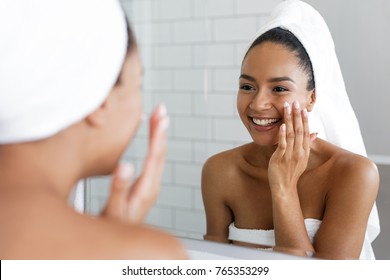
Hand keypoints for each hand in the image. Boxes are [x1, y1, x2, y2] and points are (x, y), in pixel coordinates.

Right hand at [102, 104, 168, 222]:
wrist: (119, 242)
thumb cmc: (114, 228)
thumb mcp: (113, 211)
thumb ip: (119, 189)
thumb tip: (126, 165)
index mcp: (146, 188)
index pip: (155, 156)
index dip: (158, 134)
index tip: (161, 116)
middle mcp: (152, 185)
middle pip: (160, 152)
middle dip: (160, 129)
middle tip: (161, 110)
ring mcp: (150, 185)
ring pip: (158, 156)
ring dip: (159, 135)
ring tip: (159, 118)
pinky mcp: (145, 186)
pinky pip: (152, 161)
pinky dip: (153, 145)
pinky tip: (151, 139)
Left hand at [268, 101, 315, 192]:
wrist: (284, 188)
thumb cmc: (291, 172)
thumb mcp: (301, 158)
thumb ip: (306, 144)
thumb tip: (314, 132)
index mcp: (304, 151)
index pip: (306, 132)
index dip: (305, 119)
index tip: (303, 108)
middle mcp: (299, 152)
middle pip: (300, 130)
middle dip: (297, 115)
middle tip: (295, 102)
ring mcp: (290, 155)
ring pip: (291, 134)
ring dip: (290, 120)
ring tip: (287, 108)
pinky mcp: (281, 158)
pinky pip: (283, 144)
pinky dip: (283, 134)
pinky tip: (282, 125)